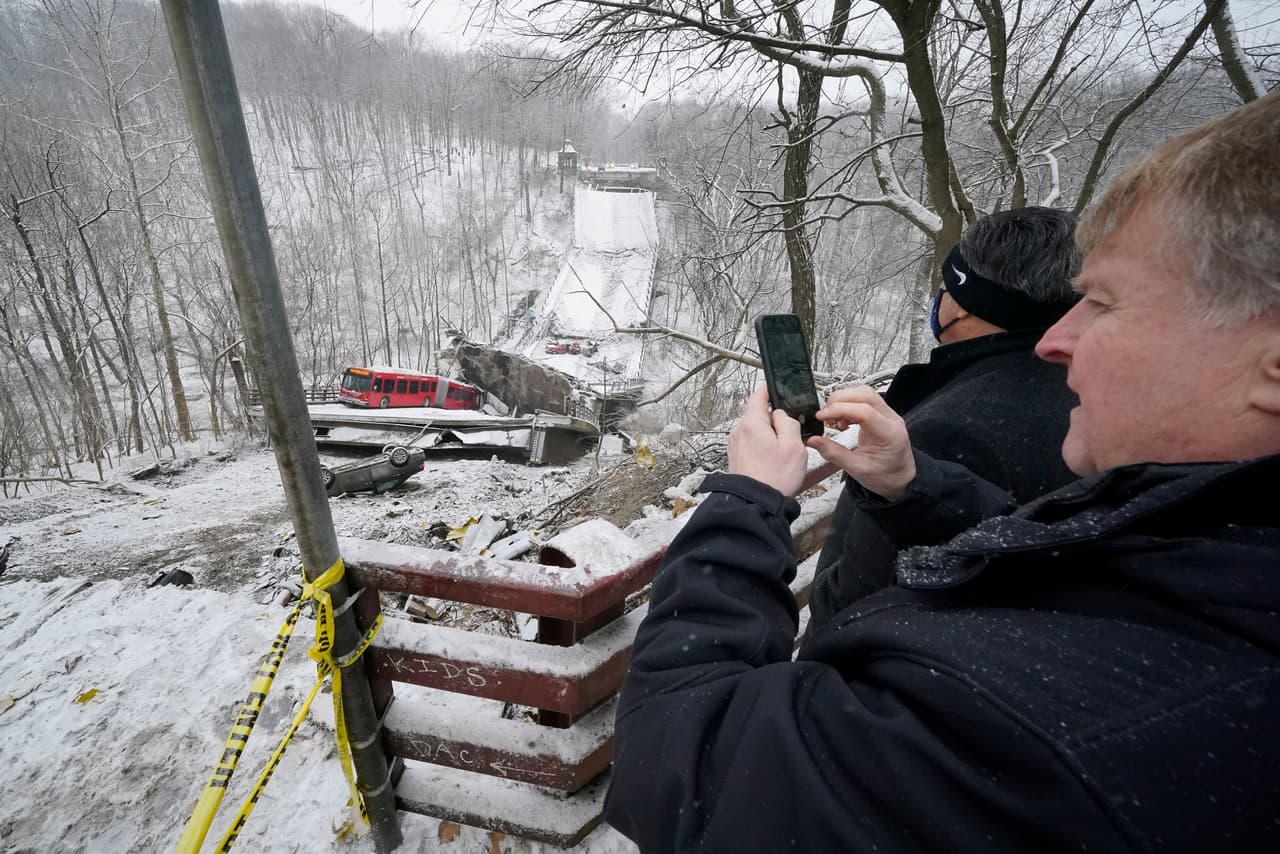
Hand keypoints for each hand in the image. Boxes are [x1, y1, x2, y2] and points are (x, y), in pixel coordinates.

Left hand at [727, 388, 809, 496]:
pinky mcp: (736, 459)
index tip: (777, 390)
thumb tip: (781, 415)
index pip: (758, 396)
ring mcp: (735, 446)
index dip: (770, 391)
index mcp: (752, 424)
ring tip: (782, 457)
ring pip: (757, 433)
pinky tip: (773, 465)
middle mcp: (739, 432)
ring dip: (770, 440)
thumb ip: (788, 423)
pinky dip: (763, 451)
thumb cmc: (774, 479)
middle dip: (775, 424)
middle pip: (759, 417)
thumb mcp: (794, 446)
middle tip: (790, 438)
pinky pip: (752, 447)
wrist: (755, 505)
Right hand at [805, 386, 914, 500]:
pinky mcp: (882, 415)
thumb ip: (834, 453)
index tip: (821, 416)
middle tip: (825, 415)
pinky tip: (843, 421)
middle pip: (865, 395)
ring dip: (844, 401)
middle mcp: (891, 420)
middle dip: (840, 400)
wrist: (902, 479)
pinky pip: (865, 401)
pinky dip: (849, 405)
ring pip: (865, 394)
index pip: (863, 410)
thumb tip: (813, 440)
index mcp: (889, 434)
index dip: (839, 410)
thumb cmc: (886, 476)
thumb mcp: (857, 469)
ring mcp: (888, 415)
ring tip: (834, 419)